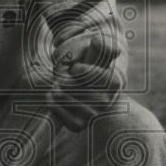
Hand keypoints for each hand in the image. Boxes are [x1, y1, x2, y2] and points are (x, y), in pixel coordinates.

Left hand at [48, 16, 124, 131]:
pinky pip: (62, 116)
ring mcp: (93, 115)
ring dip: (56, 90)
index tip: (76, 68)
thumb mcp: (99, 54)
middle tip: (63, 79)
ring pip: (66, 99)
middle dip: (64, 79)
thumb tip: (97, 40)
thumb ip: (102, 45)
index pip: (89, 73)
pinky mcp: (79, 125)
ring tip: (56, 86)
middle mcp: (107, 102)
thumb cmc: (92, 68)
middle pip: (74, 86)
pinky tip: (51, 96)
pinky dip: (53, 104)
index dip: (78, 69)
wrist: (89, 91)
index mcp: (114, 82)